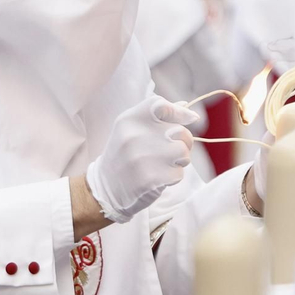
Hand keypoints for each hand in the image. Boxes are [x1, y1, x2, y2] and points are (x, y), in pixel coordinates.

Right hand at [85, 95, 198, 222]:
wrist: (105, 188)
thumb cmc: (125, 156)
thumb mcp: (132, 130)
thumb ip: (158, 117)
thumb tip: (187, 109)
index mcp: (129, 119)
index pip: (161, 105)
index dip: (179, 112)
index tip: (189, 119)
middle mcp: (134, 135)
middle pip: (180, 131)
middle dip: (183, 142)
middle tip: (169, 151)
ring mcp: (141, 157)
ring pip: (183, 152)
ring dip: (180, 161)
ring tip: (164, 164)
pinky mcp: (149, 178)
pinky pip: (179, 173)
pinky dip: (174, 177)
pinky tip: (159, 177)